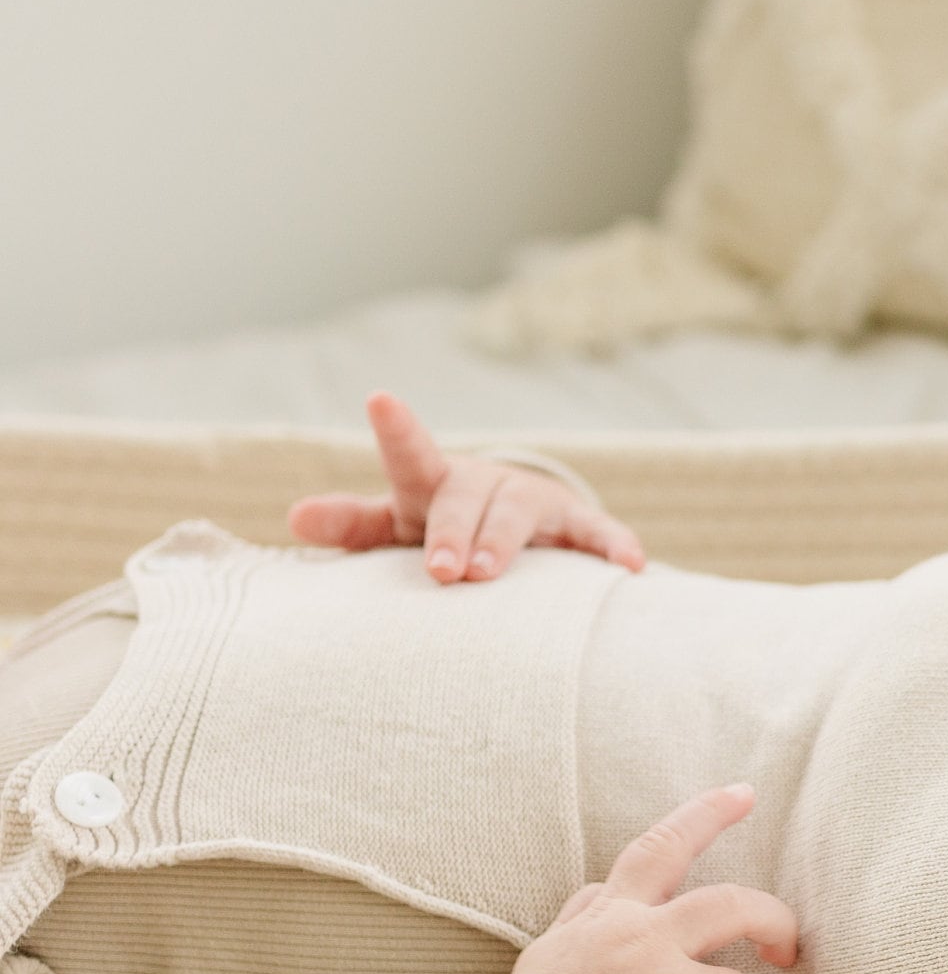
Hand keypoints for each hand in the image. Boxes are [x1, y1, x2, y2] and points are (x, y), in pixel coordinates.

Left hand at [287, 390, 646, 583]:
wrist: (521, 527)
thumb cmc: (444, 528)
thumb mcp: (397, 526)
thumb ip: (352, 524)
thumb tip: (294, 519)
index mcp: (433, 484)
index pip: (409, 458)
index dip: (397, 431)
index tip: (380, 399)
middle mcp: (483, 484)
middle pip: (464, 498)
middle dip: (453, 530)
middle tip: (443, 570)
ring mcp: (532, 503)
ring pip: (518, 515)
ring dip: (503, 542)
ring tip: (485, 574)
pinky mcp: (576, 526)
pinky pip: (595, 534)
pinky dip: (611, 546)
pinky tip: (627, 566)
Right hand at [491, 785, 799, 973]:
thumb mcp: (550, 953)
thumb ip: (587, 916)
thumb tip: (609, 889)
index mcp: (610, 919)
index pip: (660, 850)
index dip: (707, 815)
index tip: (744, 793)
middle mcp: (641, 943)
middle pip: (736, 907)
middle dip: (776, 923)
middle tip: (785, 950)